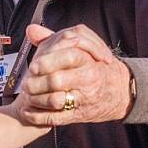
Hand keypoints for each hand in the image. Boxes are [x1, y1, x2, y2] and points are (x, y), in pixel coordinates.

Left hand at [18, 25, 133, 126]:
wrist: (121, 91)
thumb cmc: (96, 66)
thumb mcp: (82, 48)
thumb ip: (55, 38)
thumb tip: (31, 30)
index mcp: (88, 60)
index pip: (67, 57)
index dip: (48, 61)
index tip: (33, 65)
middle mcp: (88, 79)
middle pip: (57, 80)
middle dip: (37, 82)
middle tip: (26, 82)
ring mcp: (85, 98)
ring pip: (55, 100)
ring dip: (36, 99)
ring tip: (26, 96)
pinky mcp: (80, 115)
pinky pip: (57, 118)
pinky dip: (39, 117)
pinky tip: (27, 112)